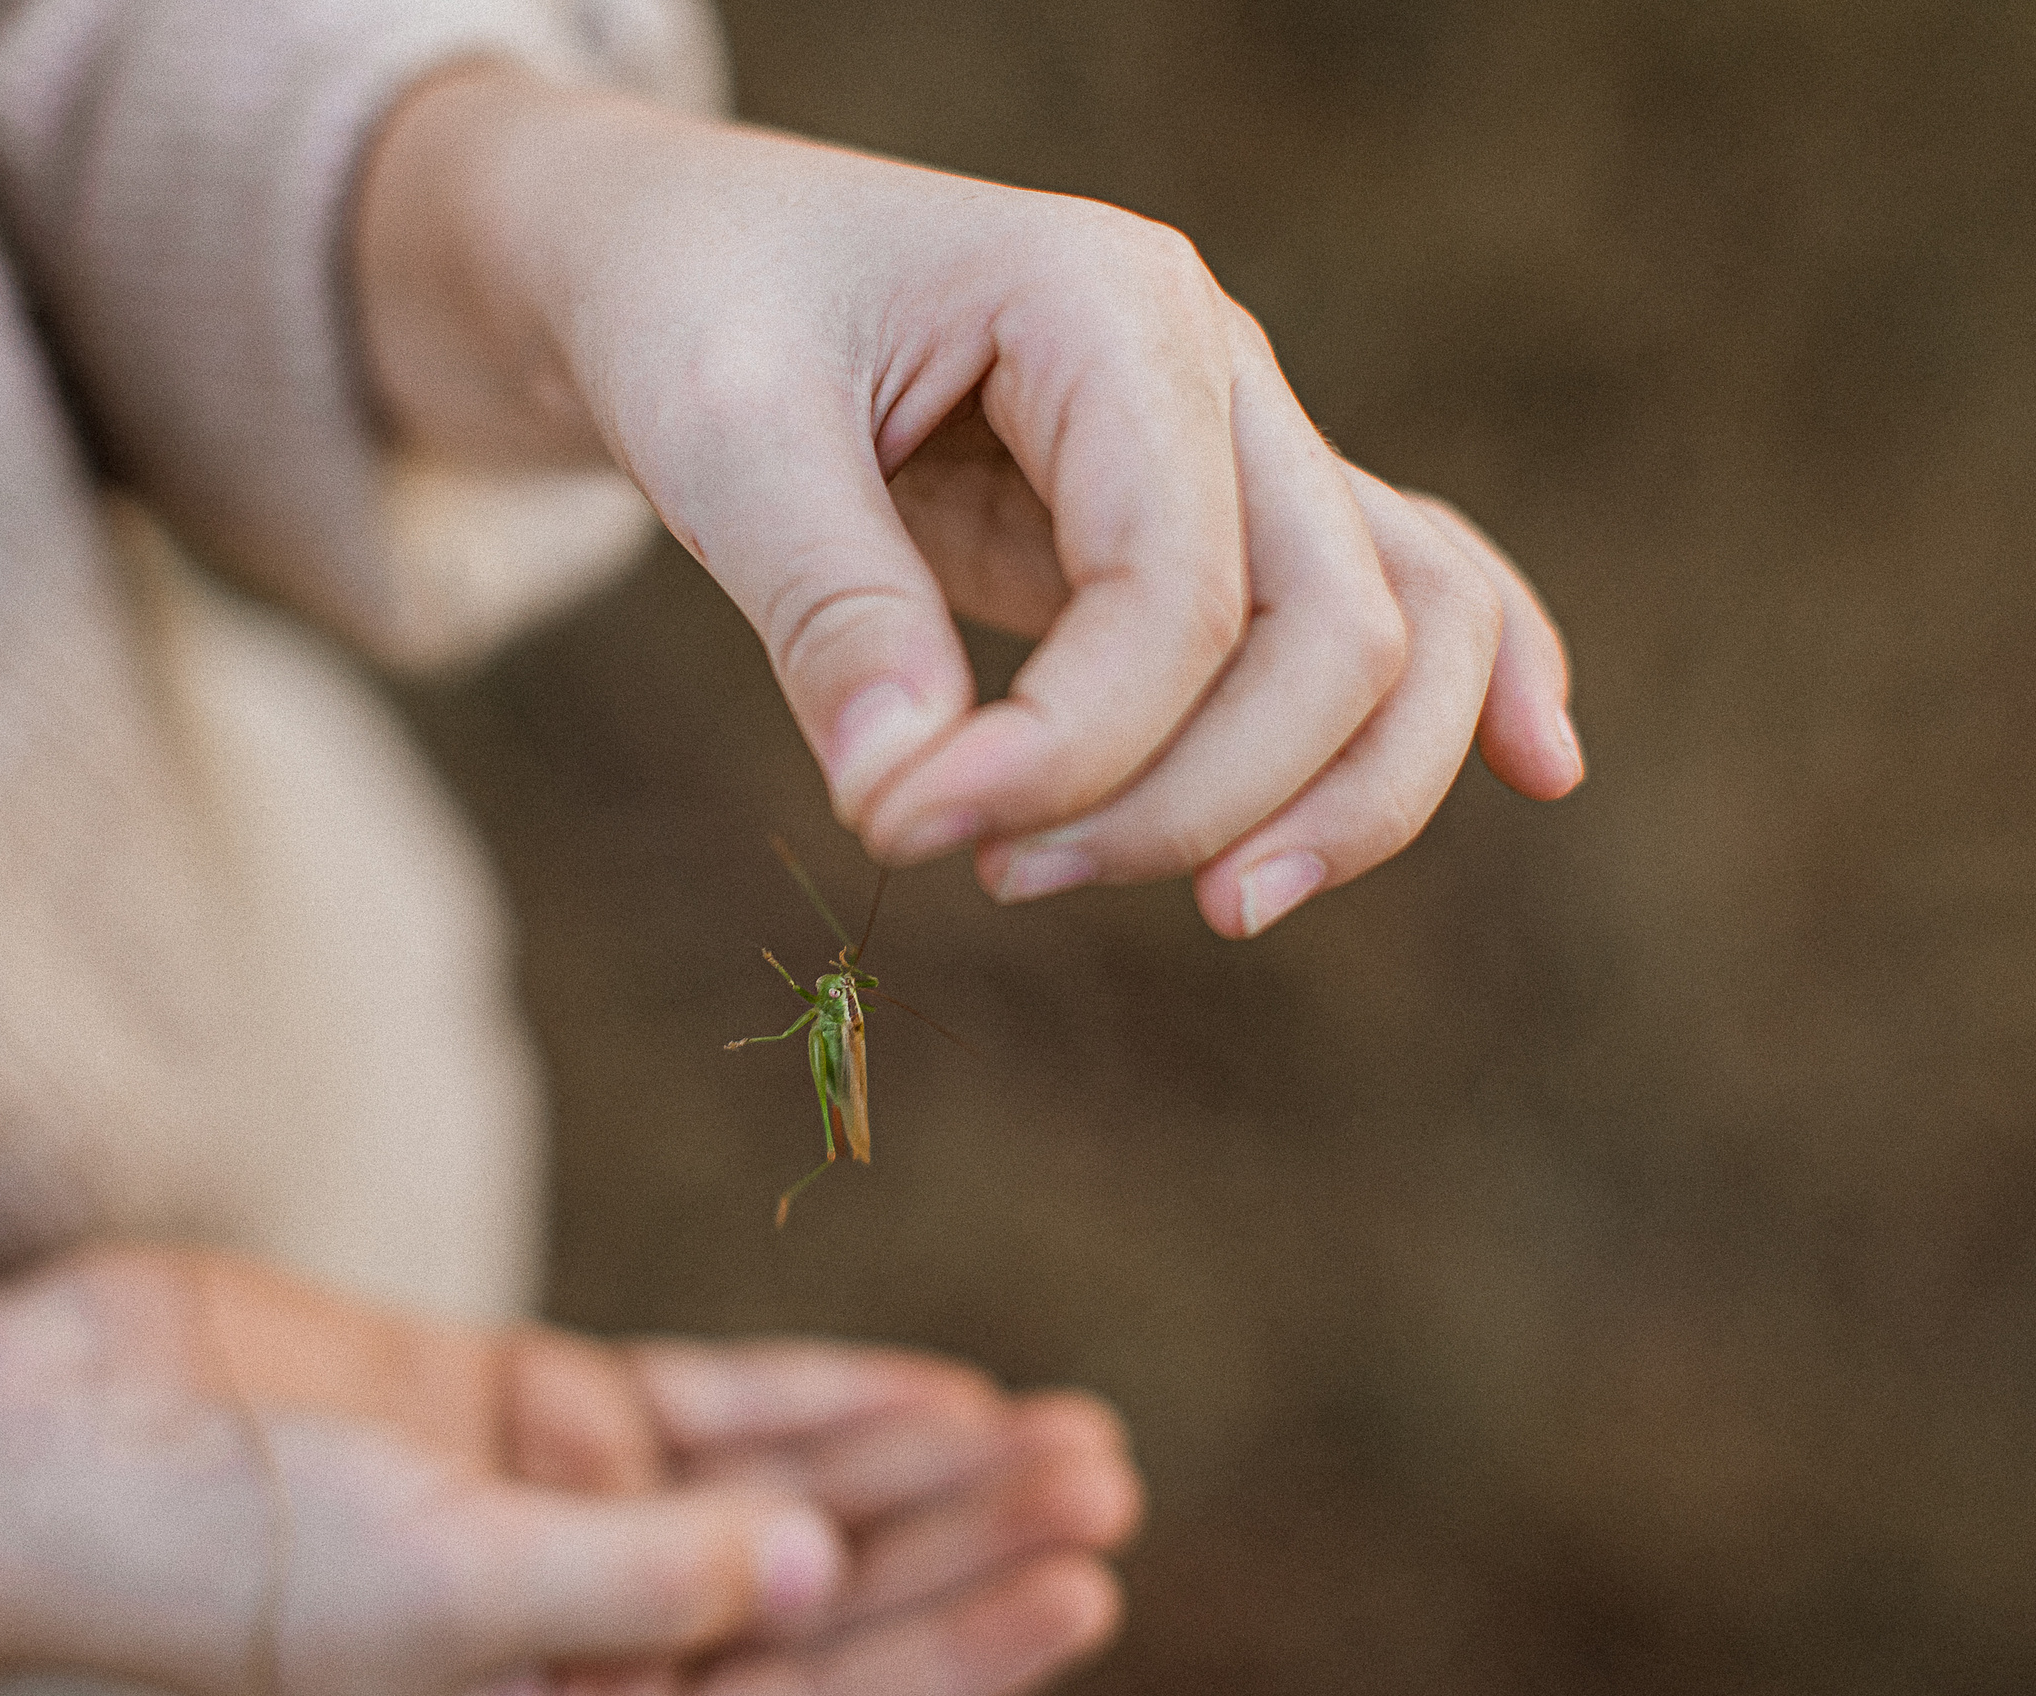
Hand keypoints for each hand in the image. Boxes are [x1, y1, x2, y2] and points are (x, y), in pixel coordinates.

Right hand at [115, 1247, 1144, 1695]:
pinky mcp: (523, 1424)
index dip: (959, 1647)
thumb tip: (819, 1571)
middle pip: (823, 1607)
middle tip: (1105, 1472)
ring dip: (913, 1466)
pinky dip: (811, 1401)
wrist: (43, 1443)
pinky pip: (702, 1414)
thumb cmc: (219, 1561)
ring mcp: (564, 1533)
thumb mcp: (451, 1593)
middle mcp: (585, 1657)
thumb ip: (643, 1583)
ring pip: (782, 1504)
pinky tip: (922, 1389)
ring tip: (1057, 1429)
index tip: (1086, 1569)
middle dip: (967, 1546)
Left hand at [359, 69, 1581, 936]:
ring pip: (1403, 631)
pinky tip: (1543, 772)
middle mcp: (1212, 366)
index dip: (1074, 748)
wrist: (678, 257)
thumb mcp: (720, 436)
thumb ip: (827, 614)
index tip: (904, 826)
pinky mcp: (1201, 524)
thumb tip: (913, 801)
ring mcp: (1230, 442)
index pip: (1179, 589)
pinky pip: (1391, 598)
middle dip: (1196, 799)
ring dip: (1333, 795)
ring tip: (1210, 911)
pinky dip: (1465, 692)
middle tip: (1003, 878)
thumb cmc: (693, 311)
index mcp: (1110, 304)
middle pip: (1342, 628)